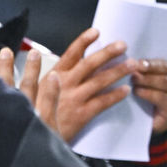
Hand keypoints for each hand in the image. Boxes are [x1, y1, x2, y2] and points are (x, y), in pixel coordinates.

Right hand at [0, 29, 137, 140]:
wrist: (33, 135)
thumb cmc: (38, 112)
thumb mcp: (39, 89)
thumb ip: (55, 77)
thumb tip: (69, 64)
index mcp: (55, 75)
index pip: (71, 53)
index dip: (84, 41)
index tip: (96, 32)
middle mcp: (65, 83)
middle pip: (90, 64)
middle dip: (108, 53)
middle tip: (123, 45)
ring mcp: (74, 98)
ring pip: (100, 81)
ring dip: (118, 71)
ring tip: (132, 64)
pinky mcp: (80, 115)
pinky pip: (102, 102)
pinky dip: (115, 96)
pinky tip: (126, 90)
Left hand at [132, 56, 166, 133]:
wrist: (149, 120)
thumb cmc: (143, 93)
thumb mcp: (142, 77)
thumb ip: (140, 66)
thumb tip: (128, 57)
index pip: (165, 56)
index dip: (151, 58)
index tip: (137, 58)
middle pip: (166, 67)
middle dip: (149, 67)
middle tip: (134, 68)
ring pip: (165, 81)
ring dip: (147, 80)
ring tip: (133, 80)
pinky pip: (162, 97)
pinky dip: (148, 93)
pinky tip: (137, 92)